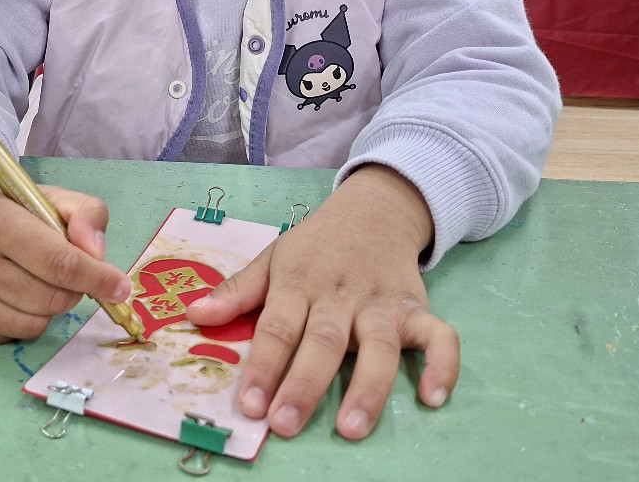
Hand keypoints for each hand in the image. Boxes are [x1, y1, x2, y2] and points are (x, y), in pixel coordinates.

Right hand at [0, 164, 132, 343]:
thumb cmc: (13, 211)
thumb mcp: (52, 199)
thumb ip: (87, 215)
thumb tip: (98, 256)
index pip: (58, 262)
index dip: (96, 278)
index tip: (120, 288)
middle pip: (50, 299)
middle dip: (72, 291)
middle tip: (67, 275)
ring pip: (32, 325)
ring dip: (48, 308)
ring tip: (33, 280)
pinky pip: (9, 339)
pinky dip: (21, 322)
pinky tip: (7, 296)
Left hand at [185, 165, 458, 439]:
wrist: (373, 209)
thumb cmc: (315, 246)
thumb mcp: (273, 258)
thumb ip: (237, 291)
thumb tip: (195, 314)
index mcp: (298, 282)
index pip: (277, 327)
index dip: (262, 366)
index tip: (249, 405)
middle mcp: (340, 294)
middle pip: (322, 340)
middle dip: (304, 384)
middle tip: (285, 424)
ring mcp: (382, 302)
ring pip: (379, 344)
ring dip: (367, 387)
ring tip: (351, 428)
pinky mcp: (417, 307)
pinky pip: (440, 335)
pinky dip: (443, 364)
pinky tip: (434, 398)